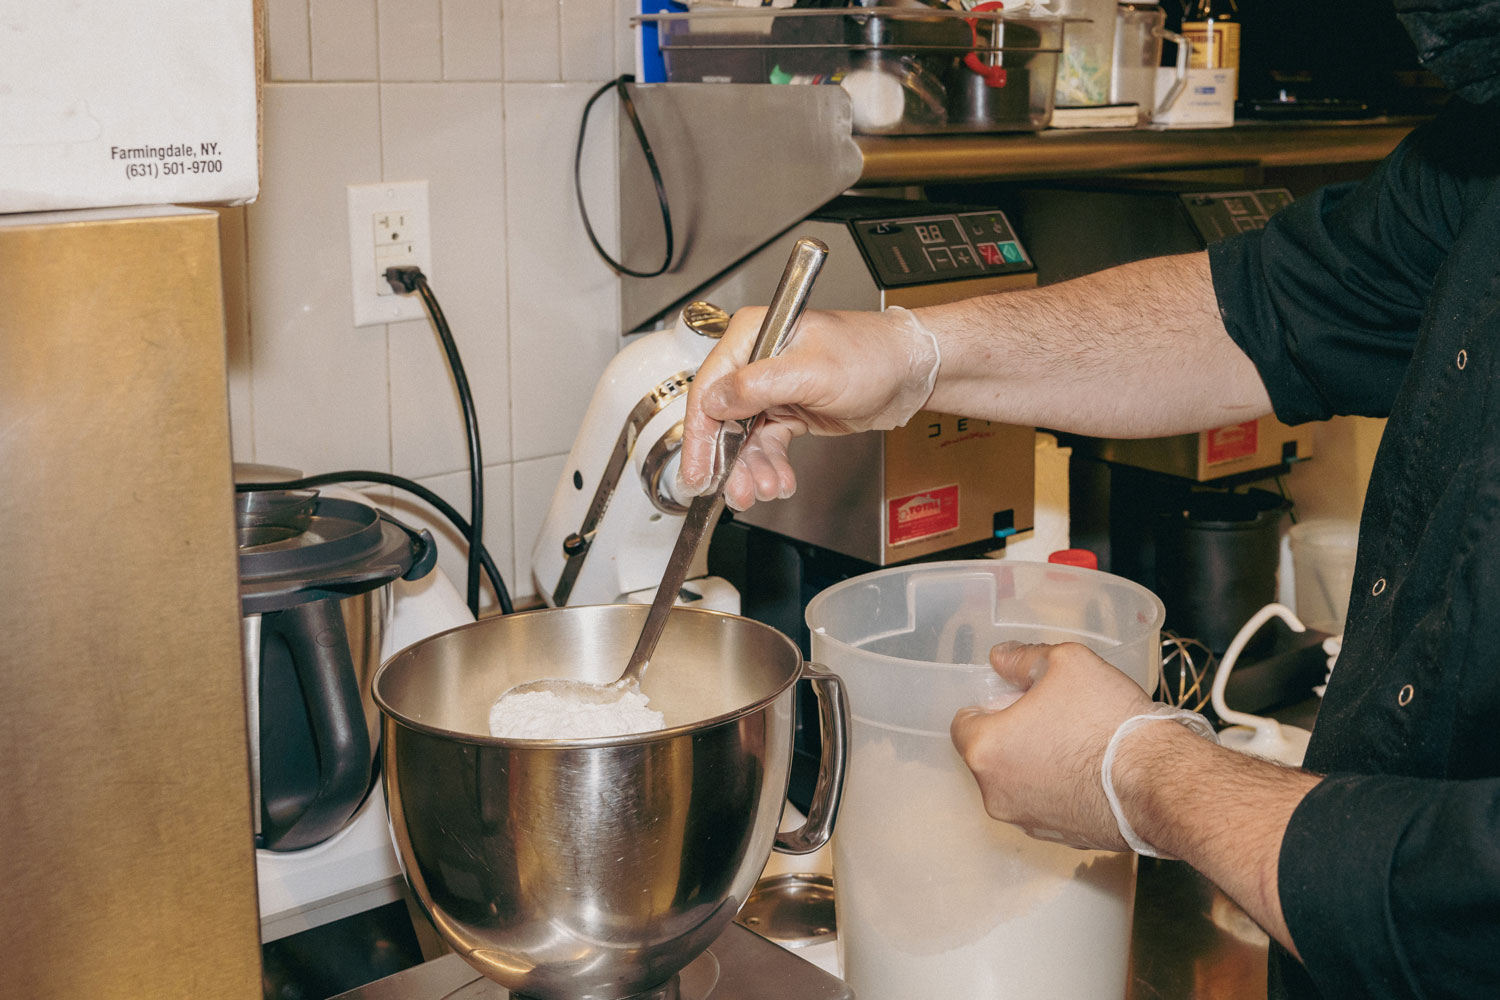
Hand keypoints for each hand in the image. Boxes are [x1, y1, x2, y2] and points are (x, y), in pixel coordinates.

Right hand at [679, 306, 939, 509]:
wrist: (910, 372)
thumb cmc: (871, 354)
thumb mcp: (812, 371)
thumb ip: (758, 385)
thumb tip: (715, 400)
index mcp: (755, 335)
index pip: (710, 386)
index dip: (700, 434)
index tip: (698, 470)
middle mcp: (758, 360)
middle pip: (723, 418)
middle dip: (730, 460)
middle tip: (736, 491)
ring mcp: (772, 387)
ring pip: (745, 438)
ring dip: (753, 469)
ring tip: (766, 489)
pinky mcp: (789, 409)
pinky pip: (768, 444)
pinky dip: (771, 465)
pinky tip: (780, 480)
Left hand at [950, 641, 1157, 851]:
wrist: (1158, 782)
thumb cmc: (1106, 720)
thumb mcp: (1065, 663)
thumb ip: (1022, 659)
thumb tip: (1001, 657)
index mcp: (984, 750)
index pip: (963, 721)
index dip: (993, 704)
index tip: (1023, 698)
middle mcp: (995, 794)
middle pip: (991, 752)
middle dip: (1014, 733)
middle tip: (1055, 715)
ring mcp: (1026, 821)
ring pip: (1018, 780)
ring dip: (1036, 762)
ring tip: (1078, 743)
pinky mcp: (1057, 838)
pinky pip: (1045, 804)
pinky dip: (1058, 789)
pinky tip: (1091, 772)